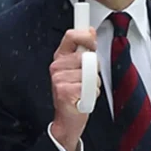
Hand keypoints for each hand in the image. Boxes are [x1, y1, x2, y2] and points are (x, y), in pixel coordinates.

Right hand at [49, 28, 98, 150]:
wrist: (67, 119)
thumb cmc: (74, 94)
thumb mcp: (79, 69)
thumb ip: (84, 50)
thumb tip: (89, 30)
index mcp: (60, 57)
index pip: (71, 36)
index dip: (85, 36)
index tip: (92, 40)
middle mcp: (57, 66)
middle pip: (85, 56)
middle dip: (94, 68)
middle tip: (87, 78)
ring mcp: (58, 79)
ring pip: (90, 73)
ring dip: (94, 84)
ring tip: (85, 90)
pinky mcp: (64, 91)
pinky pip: (88, 86)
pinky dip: (91, 94)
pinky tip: (83, 98)